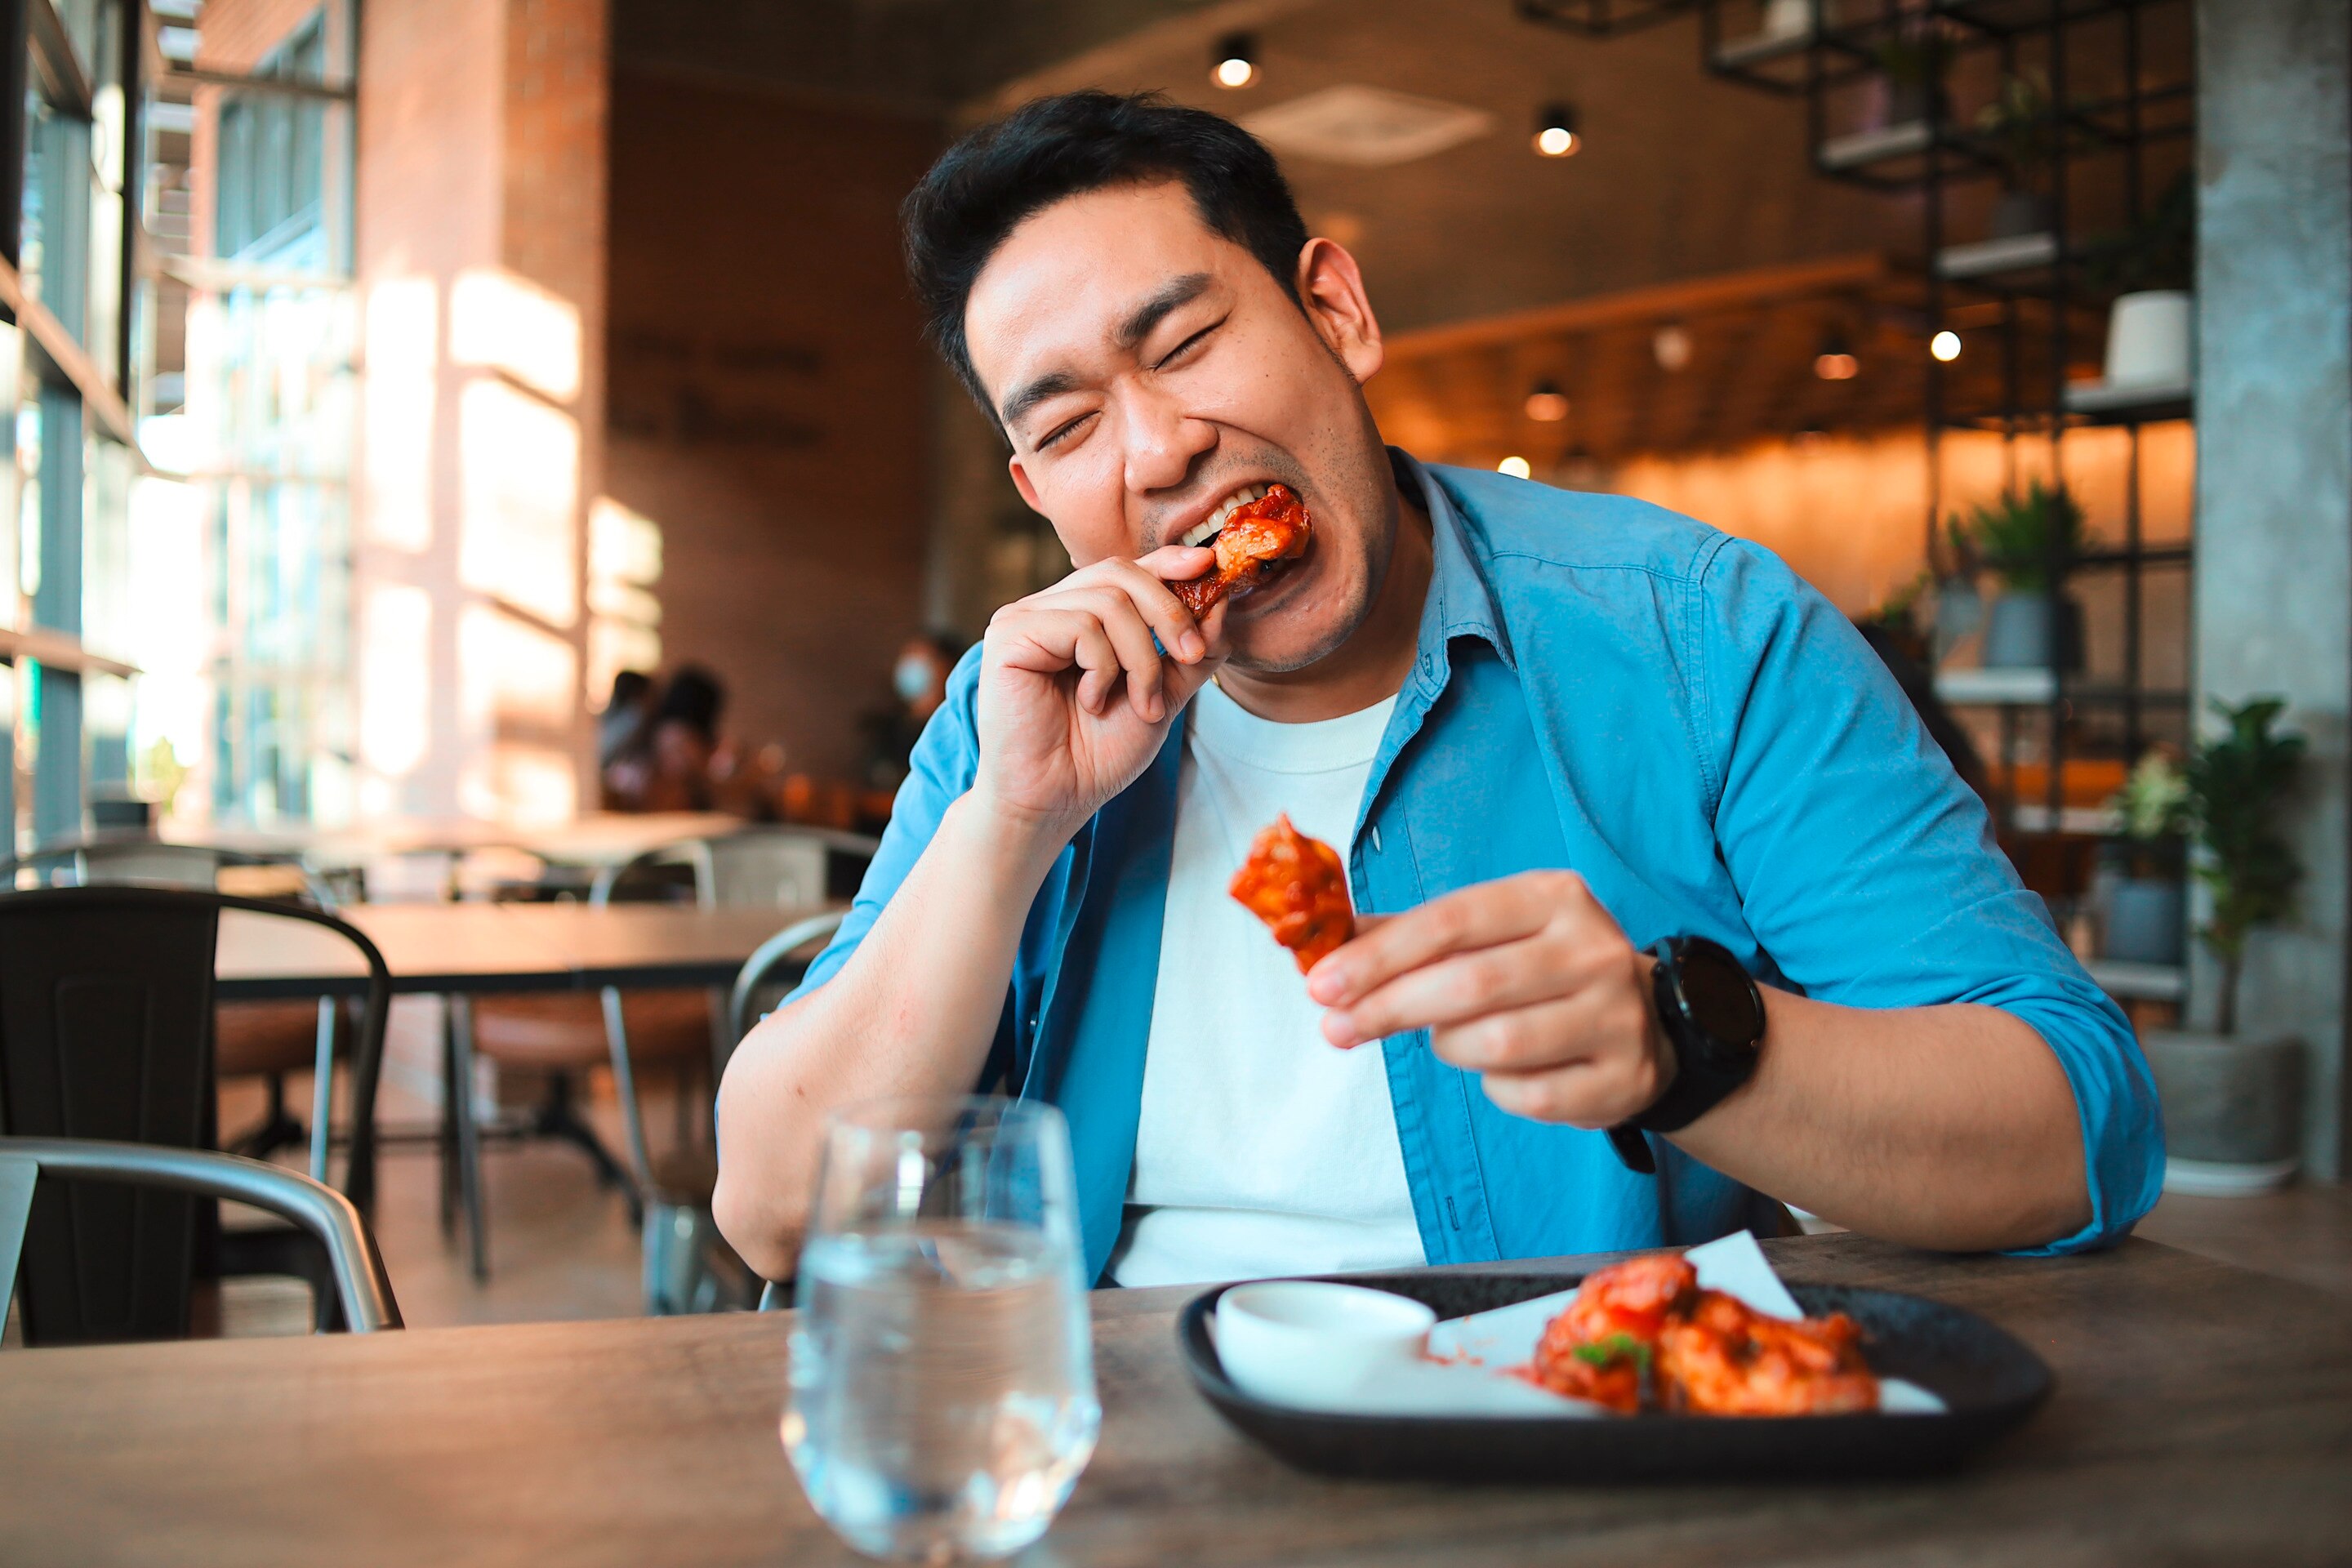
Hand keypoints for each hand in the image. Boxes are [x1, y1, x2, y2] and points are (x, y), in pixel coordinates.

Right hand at [971, 546, 1223, 844]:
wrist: (1056, 800)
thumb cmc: (1098, 754)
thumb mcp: (1162, 696)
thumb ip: (1190, 652)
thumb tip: (1221, 603)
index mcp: (1079, 615)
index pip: (1126, 570)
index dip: (1167, 562)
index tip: (1207, 566)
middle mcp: (1048, 608)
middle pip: (1120, 573)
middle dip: (1169, 613)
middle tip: (1191, 657)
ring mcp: (1024, 618)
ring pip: (1108, 602)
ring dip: (1141, 658)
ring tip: (1140, 703)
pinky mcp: (1009, 636)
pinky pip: (1079, 626)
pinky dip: (1103, 668)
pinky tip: (1093, 701)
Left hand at [1305, 871, 1676, 1128]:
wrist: (1653, 1023)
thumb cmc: (1543, 970)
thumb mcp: (1490, 933)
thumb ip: (1412, 934)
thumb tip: (1330, 939)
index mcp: (1553, 897)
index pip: (1451, 921)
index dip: (1379, 955)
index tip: (1321, 984)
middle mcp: (1593, 948)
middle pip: (1470, 983)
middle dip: (1389, 1008)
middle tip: (1336, 1028)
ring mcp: (1617, 1014)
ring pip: (1496, 1045)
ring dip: (1450, 1048)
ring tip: (1448, 1040)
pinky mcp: (1623, 1076)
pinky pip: (1527, 1095)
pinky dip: (1496, 1088)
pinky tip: (1502, 1071)